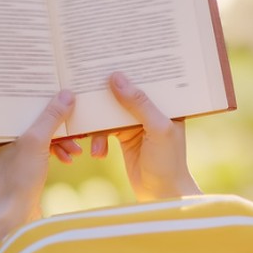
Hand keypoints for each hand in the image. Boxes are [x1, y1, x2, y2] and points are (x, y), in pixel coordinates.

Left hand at [0, 90, 75, 229]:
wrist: (14, 219)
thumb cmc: (16, 180)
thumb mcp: (36, 143)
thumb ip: (51, 117)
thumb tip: (67, 94)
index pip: (18, 102)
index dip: (39, 96)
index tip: (58, 89)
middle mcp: (1, 138)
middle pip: (33, 118)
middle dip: (56, 121)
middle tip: (73, 119)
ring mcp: (12, 153)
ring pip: (41, 134)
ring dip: (61, 139)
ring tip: (75, 148)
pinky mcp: (24, 166)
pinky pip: (44, 149)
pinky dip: (58, 151)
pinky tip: (69, 158)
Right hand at [92, 73, 200, 200]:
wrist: (162, 195)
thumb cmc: (168, 162)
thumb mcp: (157, 129)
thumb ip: (138, 104)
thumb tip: (116, 78)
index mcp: (165, 102)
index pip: (145, 78)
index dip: (127, 68)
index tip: (104, 57)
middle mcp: (151, 109)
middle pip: (124, 93)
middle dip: (105, 93)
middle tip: (84, 88)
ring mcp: (136, 123)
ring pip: (110, 112)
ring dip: (98, 124)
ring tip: (91, 139)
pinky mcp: (124, 137)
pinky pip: (105, 130)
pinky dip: (98, 140)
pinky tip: (98, 154)